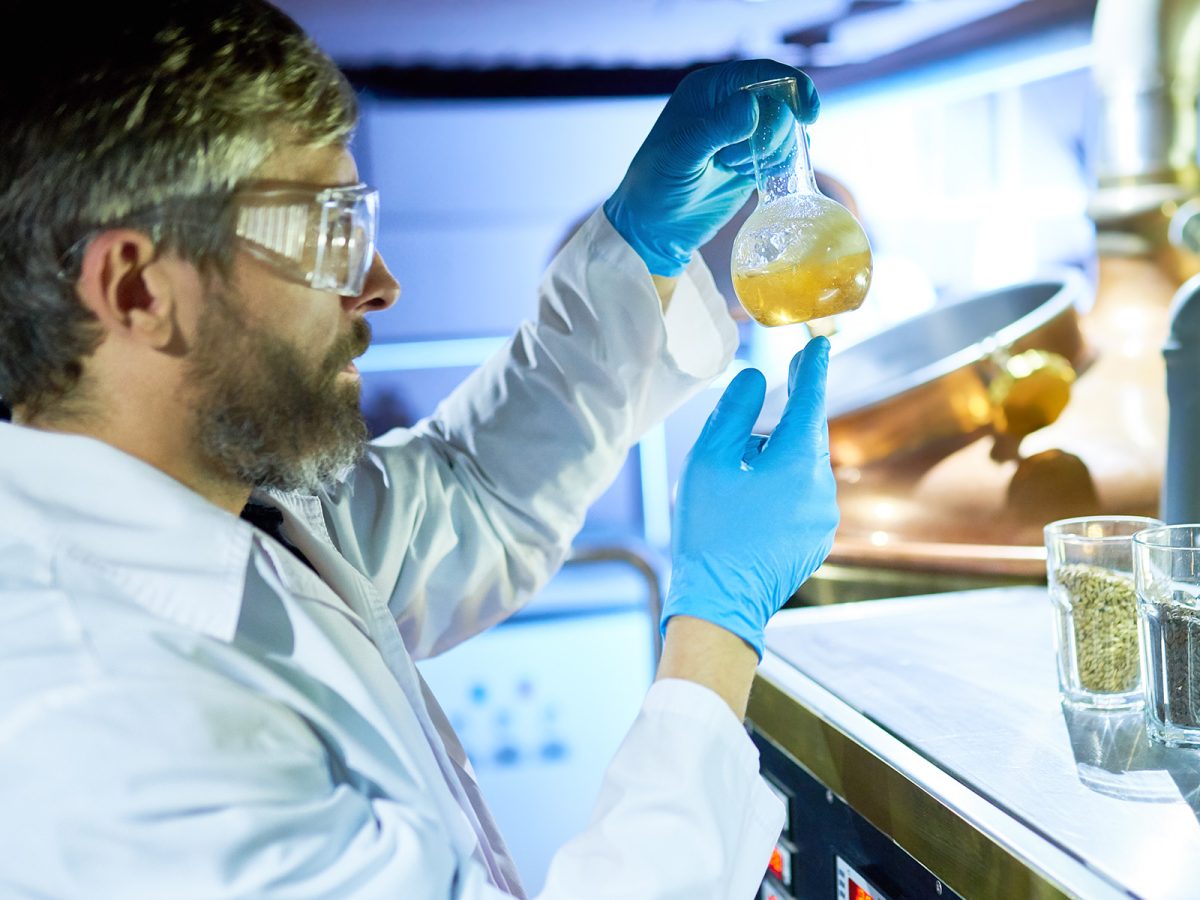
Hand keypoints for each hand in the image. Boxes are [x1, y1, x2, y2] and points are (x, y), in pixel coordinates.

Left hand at [603, 59, 818, 276]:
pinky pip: (784, 154)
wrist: (655, 226)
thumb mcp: (681, 154)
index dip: (792, 87)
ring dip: (772, 152)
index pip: (762, 73)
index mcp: (710, 89)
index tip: (809, 114)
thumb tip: (752, 106)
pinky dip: (780, 166)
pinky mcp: (752, 160)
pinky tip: (753, 178)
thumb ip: (716, 128)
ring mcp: (743, 134)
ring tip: (734, 169)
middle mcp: (729, 105)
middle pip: (781, 104)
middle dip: (772, 133)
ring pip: (787, 130)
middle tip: (734, 160)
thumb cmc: (656, 185)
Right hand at [661, 338, 838, 658]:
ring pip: (804, 467)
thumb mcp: (708, 461)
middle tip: (792, 377)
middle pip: (808, 435)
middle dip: (792, 413)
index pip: (811, 400)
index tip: (821, 344)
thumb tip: (756, 380)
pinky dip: (784, 486)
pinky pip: (804, 496)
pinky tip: (751, 504)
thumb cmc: (709, 529)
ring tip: (737, 475)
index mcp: (798, 462)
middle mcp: (821, 487)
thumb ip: (733, 413)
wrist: (721, 602)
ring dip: (779, 457)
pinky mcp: (817, 539)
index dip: (813, 368)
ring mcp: (823, 517)